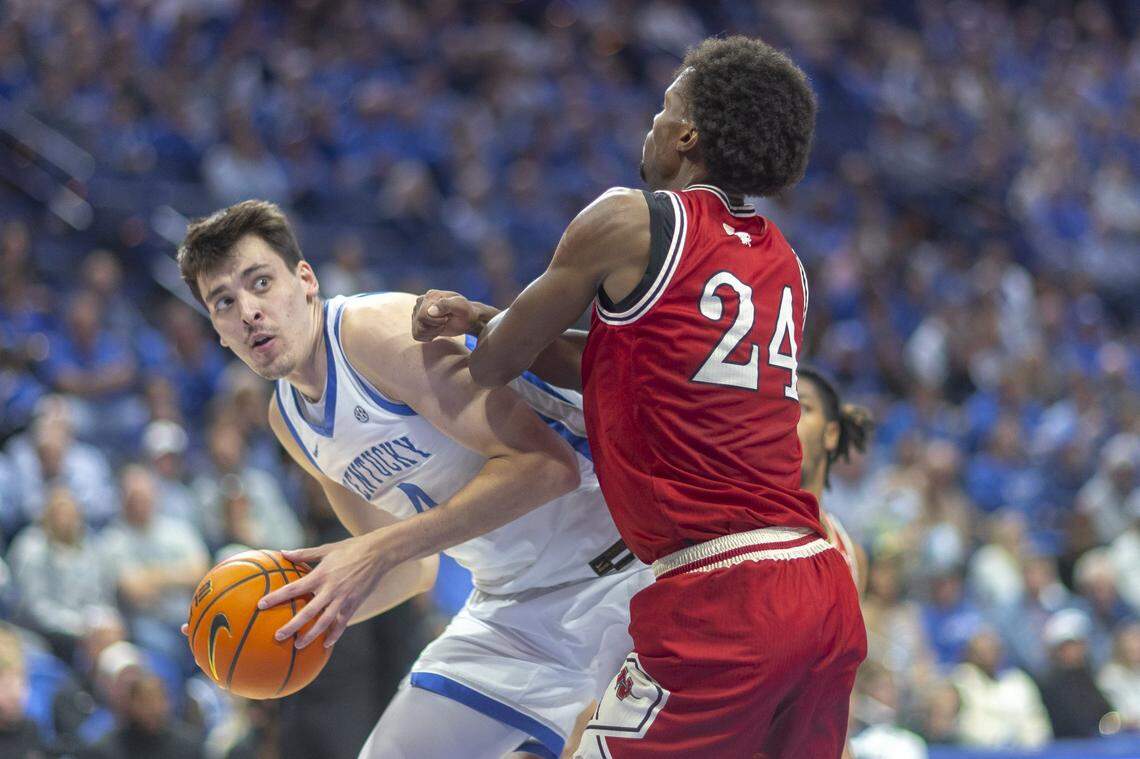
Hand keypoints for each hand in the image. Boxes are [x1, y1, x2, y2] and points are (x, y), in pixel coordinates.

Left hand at [256, 533, 390, 648]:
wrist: (379, 553)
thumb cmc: (351, 548)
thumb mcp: (326, 549)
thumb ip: (304, 554)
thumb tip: (283, 553)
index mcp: (321, 574)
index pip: (294, 588)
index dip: (276, 597)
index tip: (261, 604)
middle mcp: (331, 589)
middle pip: (308, 611)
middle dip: (292, 625)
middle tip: (278, 636)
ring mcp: (343, 598)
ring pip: (325, 621)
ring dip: (311, 635)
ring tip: (298, 645)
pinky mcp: (354, 604)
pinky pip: (342, 623)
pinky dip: (334, 634)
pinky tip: (326, 644)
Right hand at [412, 290, 483, 341]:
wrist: (466, 319)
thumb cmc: (465, 311)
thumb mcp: (460, 305)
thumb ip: (446, 305)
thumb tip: (430, 312)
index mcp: (430, 296)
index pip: (423, 314)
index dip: (435, 321)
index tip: (447, 318)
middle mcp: (421, 303)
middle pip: (418, 322)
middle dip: (434, 327)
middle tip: (445, 323)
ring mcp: (418, 313)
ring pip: (416, 331)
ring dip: (432, 333)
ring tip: (442, 326)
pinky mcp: (418, 323)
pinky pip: (416, 335)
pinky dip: (428, 337)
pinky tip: (437, 331)